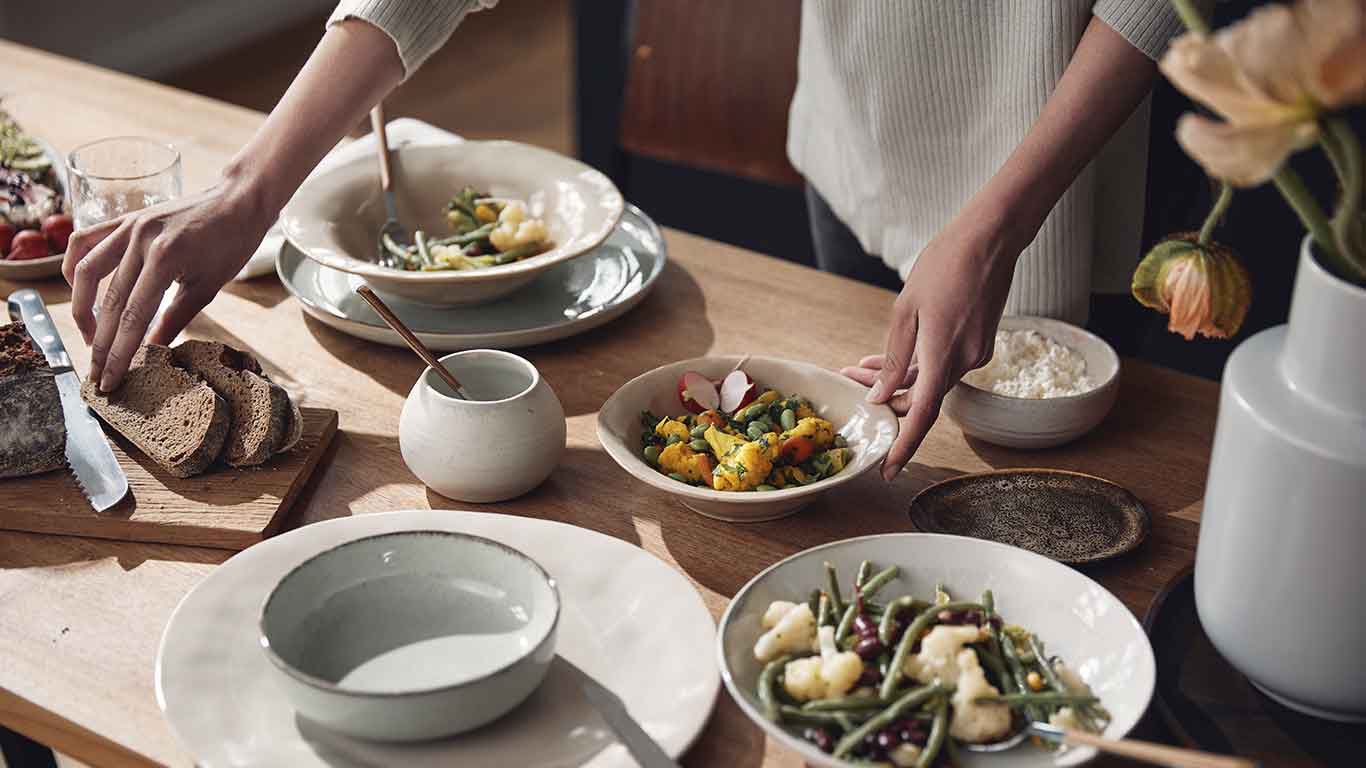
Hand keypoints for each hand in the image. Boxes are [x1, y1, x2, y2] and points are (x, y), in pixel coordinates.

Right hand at [62, 180, 271, 391]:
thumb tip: (151, 351)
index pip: (132, 317)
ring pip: (87, 272)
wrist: (238, 200)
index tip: (110, 381)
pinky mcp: (125, 218)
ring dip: (82, 309)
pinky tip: (81, 292)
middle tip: (96, 373)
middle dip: (100, 344)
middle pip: (109, 302)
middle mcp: (140, 240)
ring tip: (91, 338)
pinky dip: (76, 268)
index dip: (118, 354)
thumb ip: (175, 320)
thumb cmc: (231, 244)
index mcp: (165, 259)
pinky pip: (85, 242)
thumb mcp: (208, 287)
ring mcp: (128, 226)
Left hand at [841, 204, 1020, 480]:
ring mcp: (975, 354)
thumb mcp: (906, 310)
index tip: (889, 470)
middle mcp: (964, 361)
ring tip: (859, 366)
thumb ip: (894, 359)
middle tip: (849, 384)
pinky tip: (891, 356)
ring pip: (930, 381)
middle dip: (885, 399)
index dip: (904, 445)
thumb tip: (880, 396)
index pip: (924, 414)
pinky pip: (942, 365)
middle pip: (921, 398)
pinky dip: (917, 366)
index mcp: (943, 354)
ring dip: (897, 380)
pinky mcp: (979, 344)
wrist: (991, 239)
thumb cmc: (944, 265)